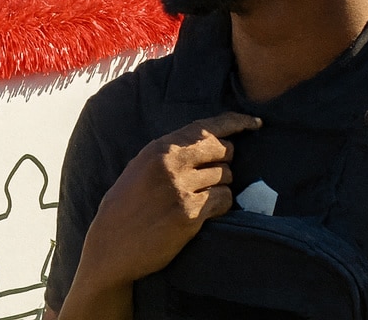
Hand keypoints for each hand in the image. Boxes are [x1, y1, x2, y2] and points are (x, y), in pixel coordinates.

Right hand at [75, 113, 260, 292]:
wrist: (112, 243)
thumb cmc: (126, 204)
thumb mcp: (142, 166)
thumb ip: (171, 153)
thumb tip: (206, 142)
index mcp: (160, 147)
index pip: (205, 127)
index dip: (235, 122)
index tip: (255, 123)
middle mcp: (172, 163)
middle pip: (222, 149)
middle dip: (227, 159)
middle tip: (218, 171)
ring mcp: (182, 189)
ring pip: (226, 177)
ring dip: (223, 185)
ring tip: (206, 195)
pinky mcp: (190, 215)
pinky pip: (224, 201)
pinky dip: (222, 205)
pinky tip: (209, 210)